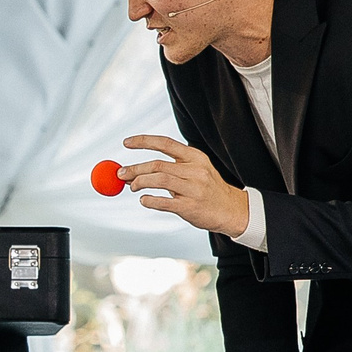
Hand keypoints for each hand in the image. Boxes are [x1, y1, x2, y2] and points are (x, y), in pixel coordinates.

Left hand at [119, 135, 251, 237]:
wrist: (231, 210)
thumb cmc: (208, 190)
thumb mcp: (196, 170)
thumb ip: (170, 167)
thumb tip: (135, 170)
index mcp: (195, 157)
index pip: (165, 143)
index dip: (143, 141)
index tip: (126, 143)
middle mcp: (195, 170)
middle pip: (157, 164)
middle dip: (135, 168)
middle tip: (121, 173)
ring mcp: (193, 189)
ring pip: (159, 180)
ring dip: (140, 182)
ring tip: (132, 187)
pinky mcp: (190, 207)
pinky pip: (164, 202)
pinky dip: (149, 200)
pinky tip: (144, 200)